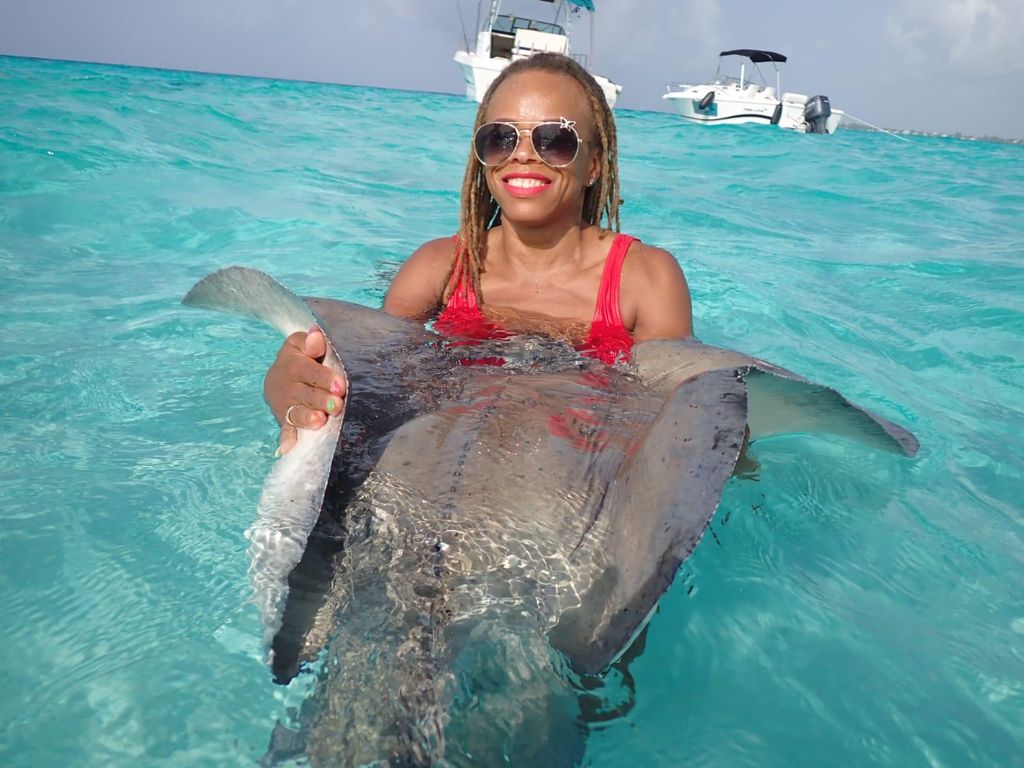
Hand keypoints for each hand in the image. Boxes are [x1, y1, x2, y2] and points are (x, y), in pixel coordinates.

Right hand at [263, 327, 347, 455]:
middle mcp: (287, 385)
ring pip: (295, 412)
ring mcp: (285, 404)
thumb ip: (310, 341)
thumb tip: (317, 336)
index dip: (324, 378)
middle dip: (321, 400)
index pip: (308, 370)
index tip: (340, 385)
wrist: (278, 376)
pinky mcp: (284, 419)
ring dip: (307, 418)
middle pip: (304, 393)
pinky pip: (285, 430)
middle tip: (337, 405)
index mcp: (292, 363)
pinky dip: (287, 439)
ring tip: (320, 421)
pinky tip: (288, 448)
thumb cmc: (301, 357)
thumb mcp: (300, 344)